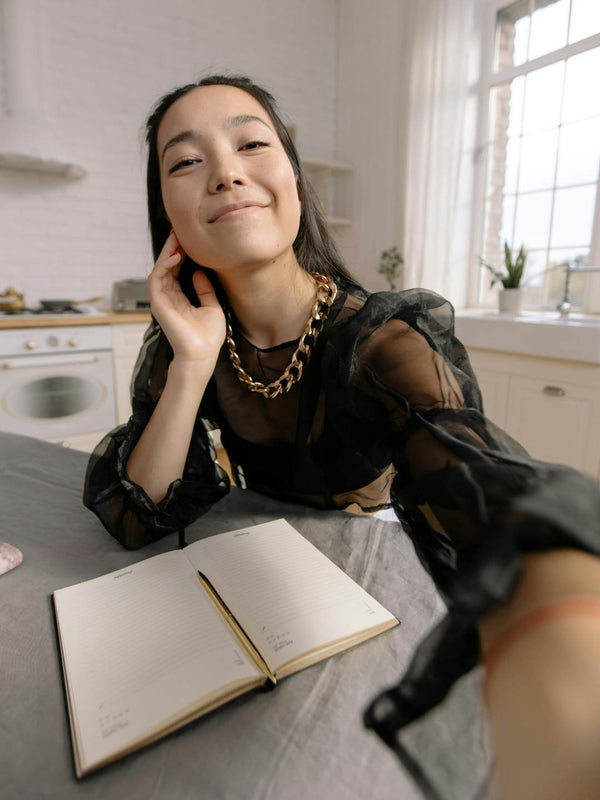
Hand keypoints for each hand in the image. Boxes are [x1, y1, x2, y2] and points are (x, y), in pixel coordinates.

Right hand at [148, 230, 225, 365]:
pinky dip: (164, 266)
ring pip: (160, 269)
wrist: (202, 354)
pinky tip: (174, 256)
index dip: (181, 253)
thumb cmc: (208, 336)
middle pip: (167, 266)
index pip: (177, 270)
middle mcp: (169, 297)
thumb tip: (200, 271)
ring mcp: (162, 300)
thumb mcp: (212, 307)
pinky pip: (156, 279)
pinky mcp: (157, 304)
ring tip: (177, 237)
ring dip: (168, 252)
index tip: (190, 238)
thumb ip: (205, 289)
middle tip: (180, 229)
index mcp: (180, 297)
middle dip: (173, 247)